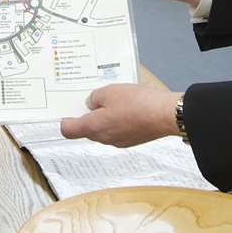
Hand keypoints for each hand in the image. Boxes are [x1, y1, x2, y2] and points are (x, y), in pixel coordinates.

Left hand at [60, 84, 180, 147]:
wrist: (166, 115)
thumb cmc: (137, 103)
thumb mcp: (110, 91)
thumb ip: (95, 97)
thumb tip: (92, 104)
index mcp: (94, 127)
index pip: (69, 131)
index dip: (64, 121)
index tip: (65, 113)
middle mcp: (104, 138)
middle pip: (87, 129)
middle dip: (88, 115)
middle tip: (93, 98)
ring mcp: (119, 141)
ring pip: (104, 129)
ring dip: (105, 117)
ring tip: (114, 99)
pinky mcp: (133, 139)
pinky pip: (119, 130)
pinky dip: (119, 120)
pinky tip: (128, 107)